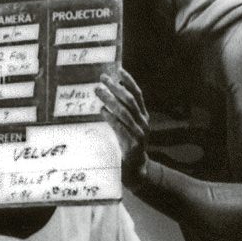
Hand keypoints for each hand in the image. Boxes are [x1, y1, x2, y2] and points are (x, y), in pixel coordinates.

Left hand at [95, 69, 148, 186]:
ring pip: (124, 112)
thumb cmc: (128, 146)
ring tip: (98, 91)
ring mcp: (140, 134)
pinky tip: (102, 111)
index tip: (118, 70)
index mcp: (143, 116)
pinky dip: (111, 118)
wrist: (137, 170)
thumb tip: (109, 94)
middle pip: (130, 100)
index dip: (129, 81)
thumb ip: (122, 113)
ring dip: (110, 99)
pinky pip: (120, 128)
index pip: (138, 94)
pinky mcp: (133, 144)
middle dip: (116, 87)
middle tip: (102, 78)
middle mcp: (143, 123)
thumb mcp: (128, 127)